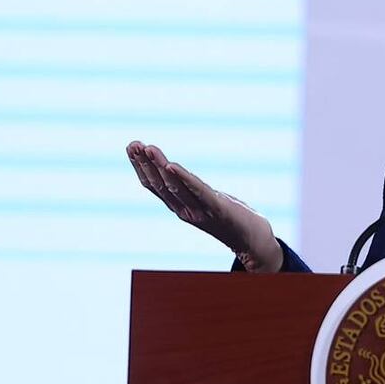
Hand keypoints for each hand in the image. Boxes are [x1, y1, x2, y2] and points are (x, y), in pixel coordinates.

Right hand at [125, 140, 283, 272]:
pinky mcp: (218, 209)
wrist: (253, 239)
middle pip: (160, 185)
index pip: (154, 186)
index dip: (141, 167)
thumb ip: (190, 190)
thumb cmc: (229, 216)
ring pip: (174, 187)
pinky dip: (183, 179)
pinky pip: (198, 192)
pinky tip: (171, 166)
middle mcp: (185, 210)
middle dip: (144, 163)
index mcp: (179, 207)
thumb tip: (175, 171)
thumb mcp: (204, 200)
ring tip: (149, 148)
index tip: (131, 147)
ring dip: (159, 166)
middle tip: (133, 144)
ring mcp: (200, 211)